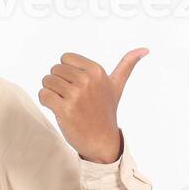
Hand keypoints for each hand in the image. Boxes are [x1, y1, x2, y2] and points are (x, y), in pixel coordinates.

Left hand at [39, 48, 147, 163]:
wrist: (101, 140)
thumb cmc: (106, 111)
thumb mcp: (117, 86)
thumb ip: (127, 65)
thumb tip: (145, 49)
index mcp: (97, 71)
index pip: (65, 58)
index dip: (66, 71)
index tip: (76, 84)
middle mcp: (87, 81)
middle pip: (54, 69)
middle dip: (57, 82)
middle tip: (69, 97)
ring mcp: (76, 95)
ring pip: (47, 81)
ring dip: (51, 93)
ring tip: (64, 103)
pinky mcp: (65, 109)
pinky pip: (43, 95)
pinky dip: (45, 102)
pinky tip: (56, 109)